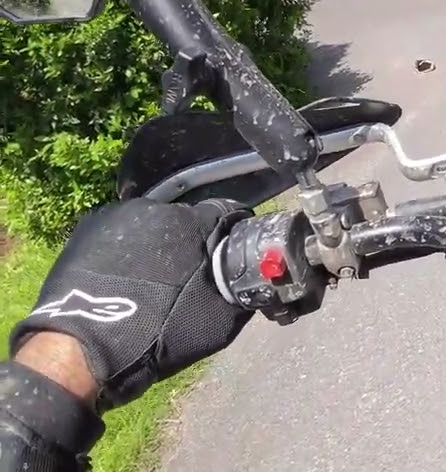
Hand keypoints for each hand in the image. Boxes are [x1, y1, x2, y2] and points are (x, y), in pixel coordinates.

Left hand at [9, 198, 253, 411]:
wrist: (82, 350)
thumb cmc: (154, 337)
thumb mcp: (217, 321)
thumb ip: (238, 288)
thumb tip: (250, 279)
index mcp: (194, 224)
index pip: (225, 213)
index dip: (228, 235)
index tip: (225, 256)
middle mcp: (158, 209)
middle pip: (185, 218)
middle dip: (189, 241)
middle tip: (184, 276)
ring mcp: (119, 215)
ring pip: (150, 223)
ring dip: (156, 243)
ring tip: (148, 279)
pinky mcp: (88, 226)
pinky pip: (119, 230)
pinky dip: (125, 247)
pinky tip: (122, 276)